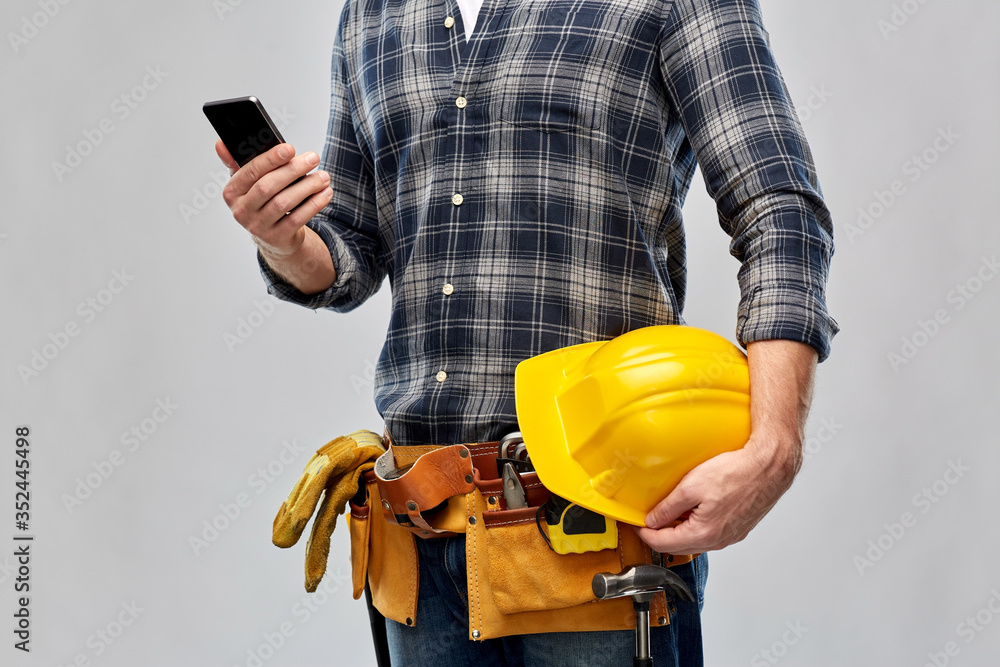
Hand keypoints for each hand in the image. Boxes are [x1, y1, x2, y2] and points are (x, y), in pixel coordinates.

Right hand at [216, 140, 332, 256]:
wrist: (274, 235)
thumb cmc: (262, 201)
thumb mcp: (248, 182)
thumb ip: (238, 161)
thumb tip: (221, 143)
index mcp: (232, 192)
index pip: (250, 172)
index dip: (270, 159)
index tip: (290, 148)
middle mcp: (241, 211)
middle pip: (268, 187)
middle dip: (293, 170)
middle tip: (313, 158)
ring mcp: (258, 226)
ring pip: (284, 203)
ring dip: (307, 187)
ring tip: (323, 176)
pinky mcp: (276, 238)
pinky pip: (297, 219)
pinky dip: (314, 204)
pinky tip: (325, 193)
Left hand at [636, 339, 816, 554]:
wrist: (769, 466)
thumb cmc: (736, 472)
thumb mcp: (690, 486)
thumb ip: (668, 507)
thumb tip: (653, 520)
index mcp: (704, 533)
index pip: (665, 544)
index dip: (646, 535)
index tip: (638, 526)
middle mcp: (719, 540)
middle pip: (680, 546)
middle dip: (661, 536)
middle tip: (649, 522)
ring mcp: (731, 536)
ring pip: (696, 541)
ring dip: (680, 531)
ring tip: (669, 514)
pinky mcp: (739, 528)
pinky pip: (711, 533)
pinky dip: (697, 526)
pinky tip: (694, 511)